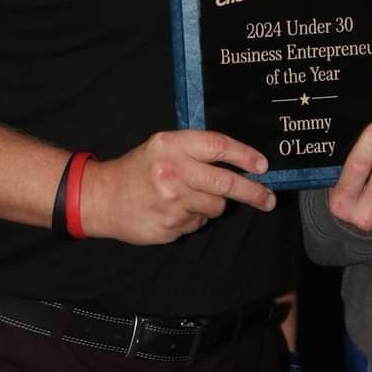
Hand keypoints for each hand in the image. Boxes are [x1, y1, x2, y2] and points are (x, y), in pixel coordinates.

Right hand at [82, 129, 275, 244]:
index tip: (263, 166)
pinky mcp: (169, 225)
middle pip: (226, 182)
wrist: (102, 197)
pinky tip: (174, 211)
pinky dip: (193, 219)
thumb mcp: (162, 146)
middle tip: (268, 199)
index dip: (245, 156)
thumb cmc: (138, 169)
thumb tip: (240, 163)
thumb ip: (195, 150)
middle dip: (253, 192)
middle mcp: (173, 171)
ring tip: (189, 199)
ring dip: (212, 205)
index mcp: (172, 145)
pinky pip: (197, 223)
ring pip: (215, 207)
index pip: (218, 146)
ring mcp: (171, 201)